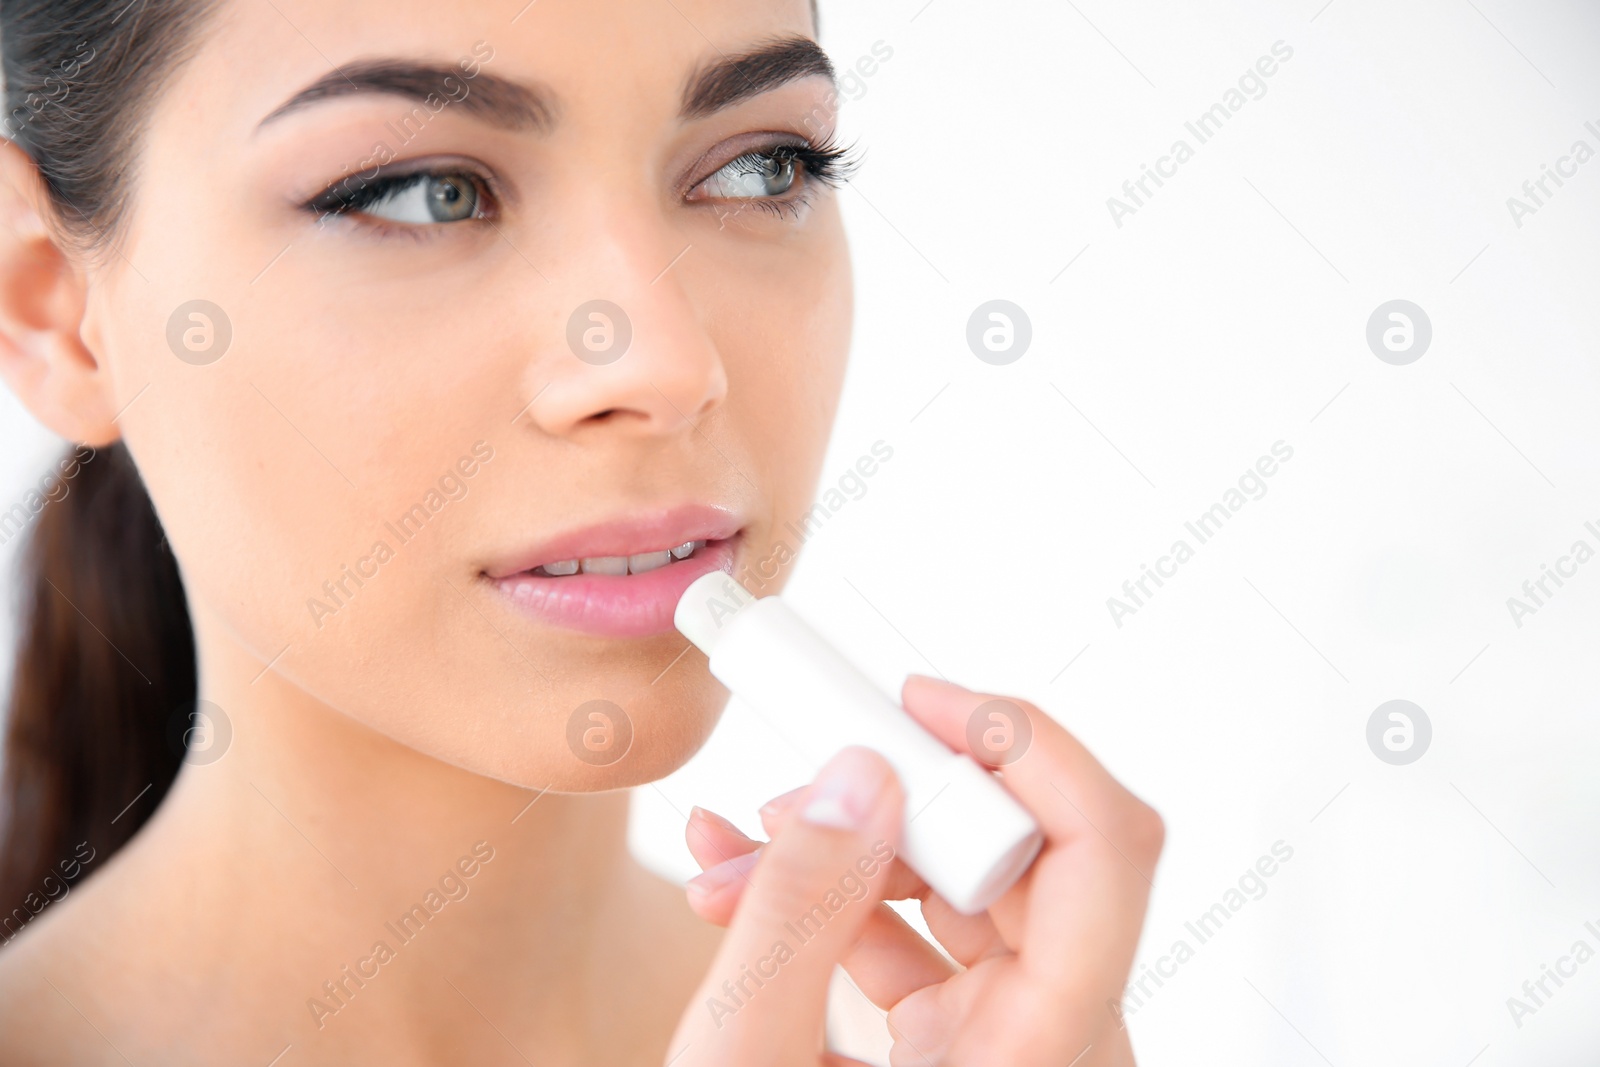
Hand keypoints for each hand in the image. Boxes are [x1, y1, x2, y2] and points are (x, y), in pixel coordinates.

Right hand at [668, 674, 1162, 1065]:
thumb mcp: (750, 1059)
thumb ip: (802, 909)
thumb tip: (859, 774)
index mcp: (1044, 1057)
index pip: (1105, 851)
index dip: (1029, 748)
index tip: (926, 702)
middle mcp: (1051, 1043)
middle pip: (1020, 857)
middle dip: (896, 801)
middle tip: (798, 780)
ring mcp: (1008, 1045)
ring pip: (961, 888)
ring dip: (848, 847)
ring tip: (738, 850)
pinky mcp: (960, 1045)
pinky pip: (921, 935)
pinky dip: (840, 896)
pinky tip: (747, 881)